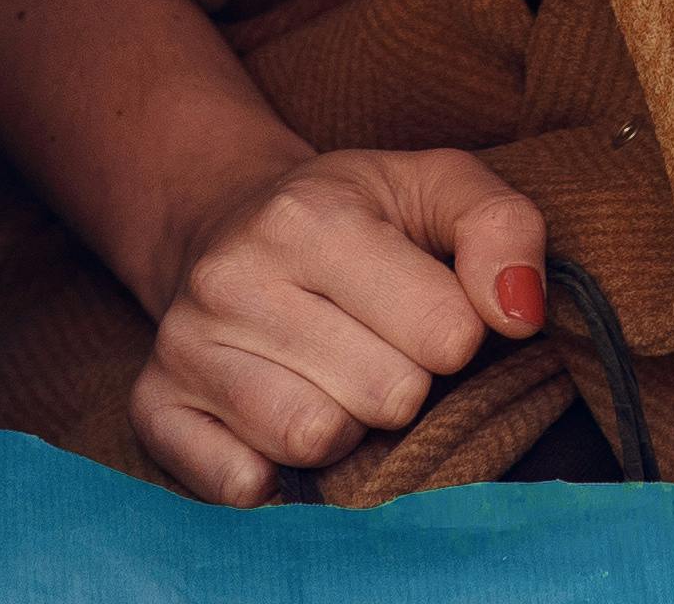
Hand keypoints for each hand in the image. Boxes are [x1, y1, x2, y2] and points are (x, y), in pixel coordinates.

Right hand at [128, 143, 550, 504]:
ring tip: (334, 377)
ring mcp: (184, 346)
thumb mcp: (435, 187)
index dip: (456, 334)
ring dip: (346, 427)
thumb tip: (520, 315)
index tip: (431, 312)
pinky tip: (280, 416)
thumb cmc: (352, 216)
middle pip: (387, 396)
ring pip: (315, 441)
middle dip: (404, 382)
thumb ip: (503, 228)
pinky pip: (240, 486)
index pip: (446, 333)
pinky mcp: (153, 407)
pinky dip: (273, 473)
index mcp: (309, 216)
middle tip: (378, 345)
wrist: (222, 220)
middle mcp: (233, 276)